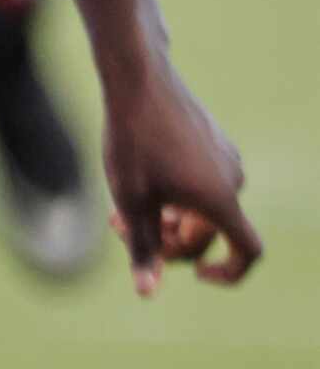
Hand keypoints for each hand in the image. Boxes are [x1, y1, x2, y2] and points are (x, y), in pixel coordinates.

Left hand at [101, 57, 260, 293]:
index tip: (197, 275)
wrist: (136, 75)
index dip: (230, 273)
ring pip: (200, 203)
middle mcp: (233, 178)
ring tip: (120, 208)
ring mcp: (224, 154)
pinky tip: (135, 180)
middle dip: (168, 239)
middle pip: (209, 230)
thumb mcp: (131, 199)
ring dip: (165, 215)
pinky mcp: (209, 136)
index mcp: (221, 200)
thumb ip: (143, 247)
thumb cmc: (133, 139)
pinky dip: (172, 190)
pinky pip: (199, 177)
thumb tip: (148, 293)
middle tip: (121, 229)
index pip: (249, 251)